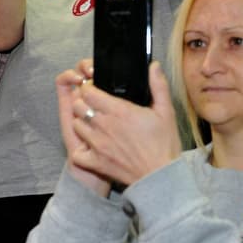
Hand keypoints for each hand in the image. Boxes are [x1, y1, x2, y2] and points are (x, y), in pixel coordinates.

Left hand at [58, 59, 181, 187]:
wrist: (160, 176)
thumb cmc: (164, 144)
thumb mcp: (166, 111)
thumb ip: (158, 86)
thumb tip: (153, 66)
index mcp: (119, 111)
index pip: (89, 91)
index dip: (90, 87)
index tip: (97, 89)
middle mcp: (104, 126)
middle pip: (78, 106)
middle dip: (83, 102)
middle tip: (94, 105)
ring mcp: (97, 145)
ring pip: (76, 126)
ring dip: (81, 122)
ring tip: (93, 124)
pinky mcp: (96, 162)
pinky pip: (77, 153)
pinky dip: (81, 148)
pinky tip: (91, 146)